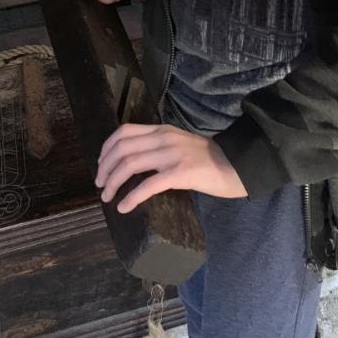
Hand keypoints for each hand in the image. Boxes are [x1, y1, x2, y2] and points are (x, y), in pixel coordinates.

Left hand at [94, 122, 247, 211]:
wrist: (237, 164)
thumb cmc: (209, 159)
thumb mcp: (180, 144)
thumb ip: (159, 147)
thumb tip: (134, 163)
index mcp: (162, 130)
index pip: (124, 132)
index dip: (106, 148)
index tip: (101, 165)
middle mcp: (164, 138)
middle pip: (122, 149)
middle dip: (105, 168)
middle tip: (101, 185)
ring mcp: (172, 155)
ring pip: (130, 164)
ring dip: (113, 183)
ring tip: (107, 197)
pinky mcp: (181, 173)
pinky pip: (148, 185)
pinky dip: (131, 197)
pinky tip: (124, 207)